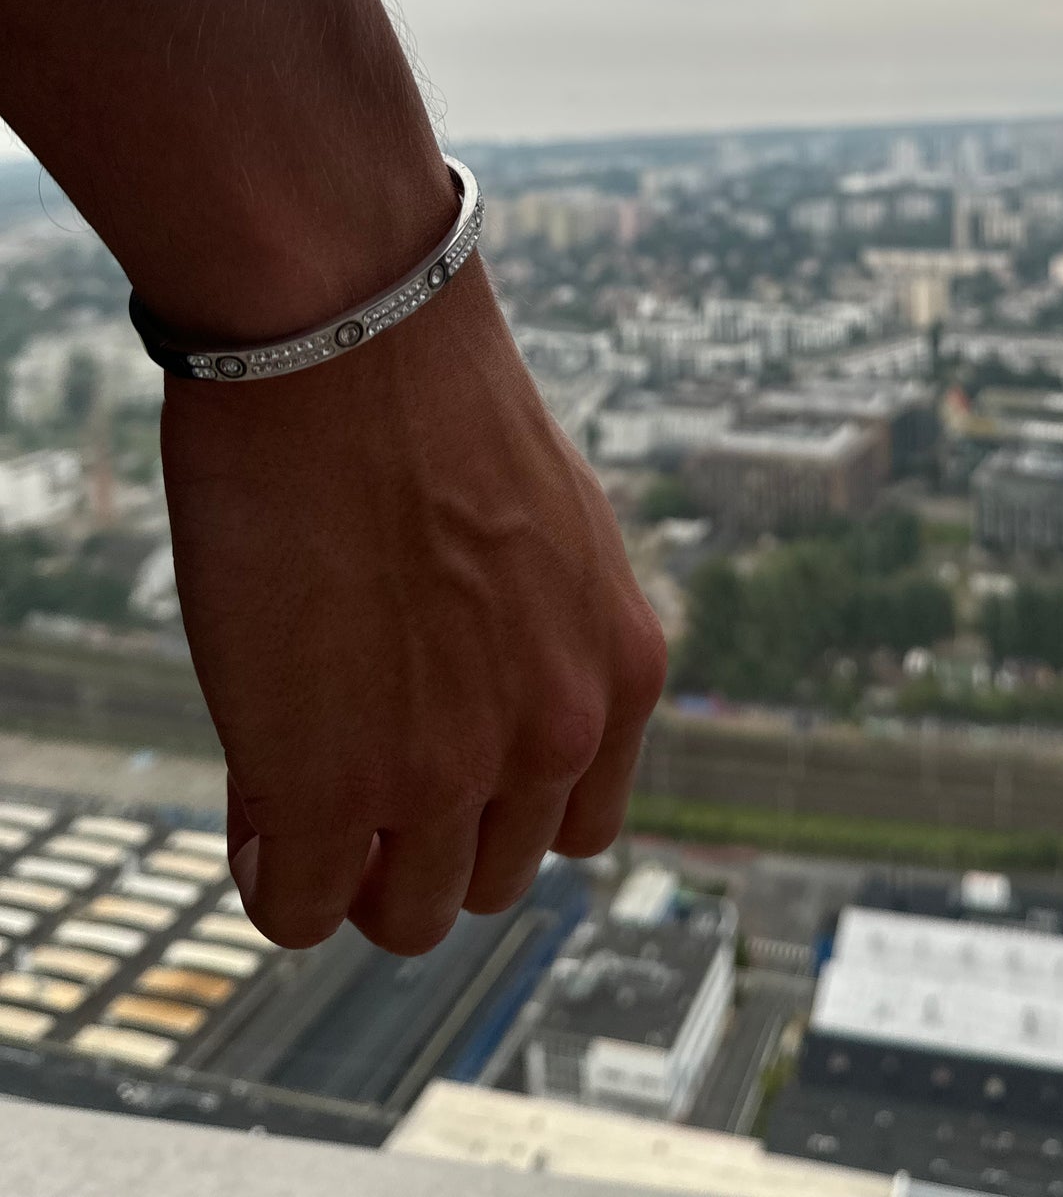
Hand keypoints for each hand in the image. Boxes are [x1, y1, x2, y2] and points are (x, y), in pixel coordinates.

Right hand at [160, 259, 666, 953]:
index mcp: (622, 672)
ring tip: (297, 794)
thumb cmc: (429, 400)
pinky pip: (297, 908)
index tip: (436, 772)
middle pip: (490, 881)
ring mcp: (446, 770)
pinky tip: (251, 803)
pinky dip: (271, 873)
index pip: (579, 826)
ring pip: (405, 916)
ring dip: (351, 872)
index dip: (496, 806)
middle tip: (352, 780)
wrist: (349, 336)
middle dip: (421, 846)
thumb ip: (538, 637)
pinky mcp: (330, 786)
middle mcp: (553, 735)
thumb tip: (475, 704)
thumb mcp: (545, 532)